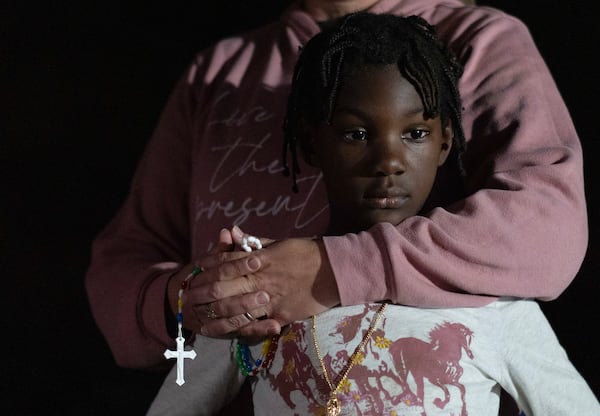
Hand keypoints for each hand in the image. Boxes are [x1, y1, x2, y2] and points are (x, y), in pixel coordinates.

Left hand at [187, 227, 340, 337]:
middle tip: (186, 299)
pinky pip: (257, 324)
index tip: (191, 274)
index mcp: (260, 259)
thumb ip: (253, 242)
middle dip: (203, 293)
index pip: (226, 263)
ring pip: (236, 308)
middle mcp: (261, 279)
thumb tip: (232, 231)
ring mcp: (271, 299)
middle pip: (224, 287)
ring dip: (215, 313)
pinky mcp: (281, 315)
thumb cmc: (306, 252)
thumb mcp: (280, 242)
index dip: (206, 270)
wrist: (334, 271)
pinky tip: (225, 331)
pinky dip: (240, 328)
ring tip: (199, 317)